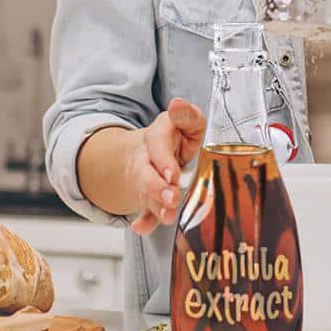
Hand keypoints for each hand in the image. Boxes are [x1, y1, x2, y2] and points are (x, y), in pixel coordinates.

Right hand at [126, 98, 205, 234]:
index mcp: (158, 135)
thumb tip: (178, 103)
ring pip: (146, 193)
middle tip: (171, 197)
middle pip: (146, 172)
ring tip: (168, 215)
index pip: (157, 143)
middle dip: (157, 187)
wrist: (162, 149)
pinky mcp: (149, 195)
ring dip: (155, 205)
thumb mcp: (188, 121)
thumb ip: (186, 115)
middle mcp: (147, 157)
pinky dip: (145, 220)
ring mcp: (146, 177)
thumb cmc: (181, 135)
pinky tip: (142, 227)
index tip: (173, 173)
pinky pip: (144, 209)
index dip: (163, 158)